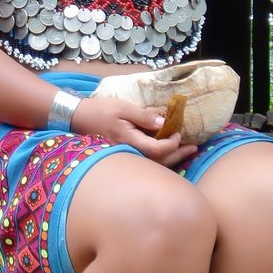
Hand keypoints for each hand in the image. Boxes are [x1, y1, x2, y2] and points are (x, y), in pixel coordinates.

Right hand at [72, 96, 197, 166]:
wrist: (78, 118)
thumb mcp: (122, 107)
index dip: (172, 143)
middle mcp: (130, 152)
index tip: (178, 132)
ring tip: (185, 152)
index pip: (158, 149)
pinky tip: (166, 153)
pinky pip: (146, 160)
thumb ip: (143, 115)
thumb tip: (164, 122)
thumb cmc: (100, 111)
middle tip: (193, 148)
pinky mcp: (124, 153)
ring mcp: (126, 155)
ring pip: (153, 164)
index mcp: (130, 141)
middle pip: (159, 161)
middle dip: (178, 155)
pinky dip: (159, 158)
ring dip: (171, 159)